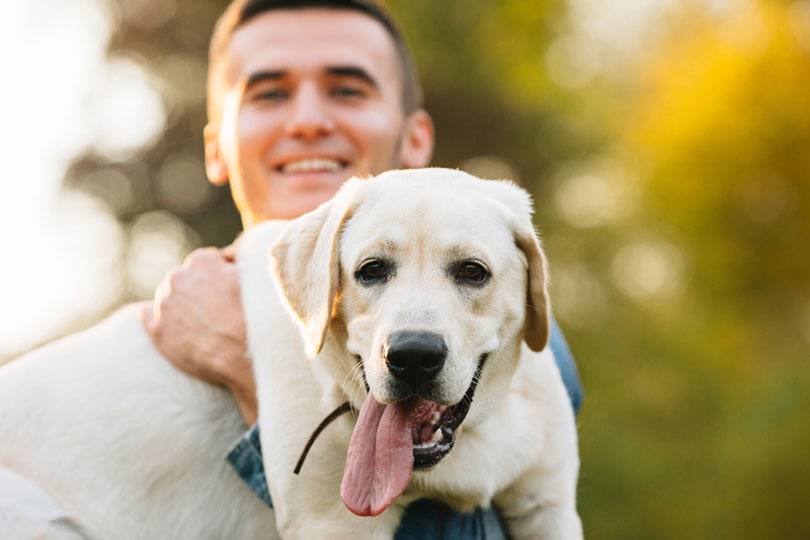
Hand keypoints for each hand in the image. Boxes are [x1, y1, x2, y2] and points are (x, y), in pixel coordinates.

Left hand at [140, 247, 257, 424]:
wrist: (246, 354)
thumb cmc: (255, 314)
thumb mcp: (254, 275)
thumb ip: (240, 256)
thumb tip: (230, 252)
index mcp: (202, 261)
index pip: (209, 260)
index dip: (222, 274)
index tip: (231, 287)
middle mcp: (178, 278)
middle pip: (186, 278)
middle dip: (199, 288)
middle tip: (219, 307)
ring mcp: (165, 305)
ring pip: (169, 296)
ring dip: (182, 304)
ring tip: (203, 322)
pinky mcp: (158, 331)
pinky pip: (148, 316)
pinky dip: (157, 317)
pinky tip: (174, 325)